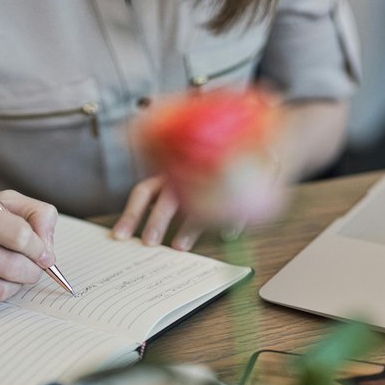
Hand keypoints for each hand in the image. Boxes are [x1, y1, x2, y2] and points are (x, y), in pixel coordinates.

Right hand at [0, 190, 56, 308]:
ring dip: (16, 288)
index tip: (45, 255)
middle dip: (32, 272)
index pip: (19, 235)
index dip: (40, 249)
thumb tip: (47, 247)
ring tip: (16, 278)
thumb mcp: (0, 203)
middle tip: (34, 270)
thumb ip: (35, 214)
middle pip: (10, 266)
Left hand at [112, 154, 283, 250]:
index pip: (144, 191)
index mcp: (171, 173)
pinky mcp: (241, 182)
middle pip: (167, 198)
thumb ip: (176, 196)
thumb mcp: (194, 176)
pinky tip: (229, 233)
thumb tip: (164, 231)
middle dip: (155, 222)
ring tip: (181, 247)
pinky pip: (233, 203)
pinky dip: (230, 220)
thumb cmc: (218, 163)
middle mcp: (188, 174)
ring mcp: (212, 176)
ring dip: (188, 228)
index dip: (131, 213)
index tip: (119, 236)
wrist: (264, 137)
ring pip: (197, 202)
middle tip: (149, 243)